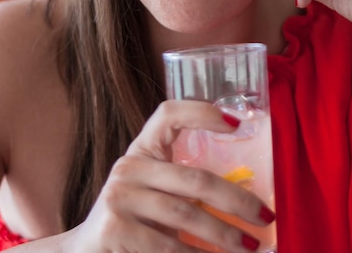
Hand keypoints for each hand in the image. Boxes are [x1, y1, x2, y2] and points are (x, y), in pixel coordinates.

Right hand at [72, 100, 273, 251]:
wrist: (86, 251)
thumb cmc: (134, 219)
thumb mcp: (155, 192)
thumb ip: (185, 186)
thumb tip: (249, 199)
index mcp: (143, 150)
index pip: (168, 114)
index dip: (201, 111)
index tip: (236, 123)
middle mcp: (129, 166)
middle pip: (194, 178)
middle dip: (236, 200)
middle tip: (264, 216)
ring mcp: (119, 197)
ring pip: (186, 215)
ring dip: (225, 235)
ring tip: (250, 248)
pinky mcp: (114, 228)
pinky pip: (168, 245)